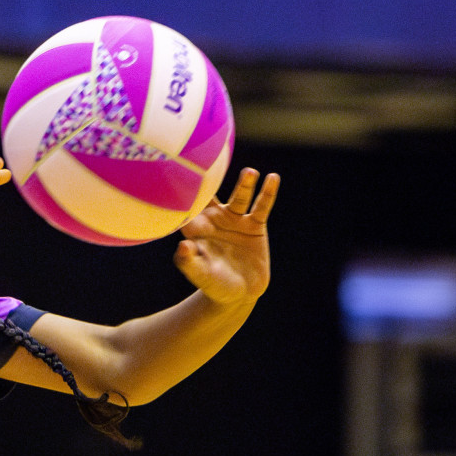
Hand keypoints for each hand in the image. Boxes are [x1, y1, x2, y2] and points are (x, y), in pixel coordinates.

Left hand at [174, 167, 279, 304]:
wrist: (238, 293)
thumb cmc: (213, 284)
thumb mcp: (200, 275)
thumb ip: (189, 262)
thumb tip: (182, 245)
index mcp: (197, 229)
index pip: (189, 208)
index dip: (186, 194)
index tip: (183, 173)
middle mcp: (215, 220)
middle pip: (214, 195)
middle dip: (214, 180)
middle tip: (215, 161)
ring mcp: (235, 220)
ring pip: (240, 197)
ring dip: (245, 185)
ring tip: (250, 173)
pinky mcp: (254, 225)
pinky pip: (261, 207)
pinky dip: (267, 193)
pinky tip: (273, 178)